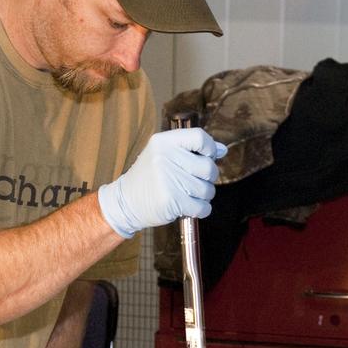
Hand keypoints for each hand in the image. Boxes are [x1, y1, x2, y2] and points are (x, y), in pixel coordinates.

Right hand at [97, 128, 227, 237]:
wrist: (125, 202)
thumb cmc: (150, 177)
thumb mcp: (165, 155)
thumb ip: (194, 150)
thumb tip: (222, 150)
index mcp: (163, 142)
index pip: (200, 137)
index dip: (210, 148)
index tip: (207, 157)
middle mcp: (165, 158)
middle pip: (209, 167)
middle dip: (208, 178)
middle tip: (195, 182)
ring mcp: (168, 180)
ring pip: (207, 190)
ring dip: (203, 196)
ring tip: (187, 194)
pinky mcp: (171, 201)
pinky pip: (202, 207)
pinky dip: (200, 210)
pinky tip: (188, 207)